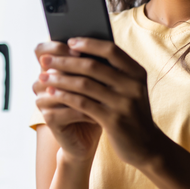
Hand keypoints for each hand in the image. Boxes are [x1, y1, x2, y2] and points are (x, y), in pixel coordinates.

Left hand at [36, 38, 165, 167]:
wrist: (146, 146)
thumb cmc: (130, 113)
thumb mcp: (129, 89)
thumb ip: (112, 72)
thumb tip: (78, 51)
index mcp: (137, 72)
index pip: (111, 50)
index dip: (88, 44)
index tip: (69, 42)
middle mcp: (133, 85)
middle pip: (93, 66)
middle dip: (65, 61)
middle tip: (44, 60)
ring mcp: (123, 103)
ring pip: (84, 84)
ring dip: (60, 79)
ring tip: (43, 77)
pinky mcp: (113, 121)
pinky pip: (83, 104)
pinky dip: (64, 96)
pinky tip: (51, 94)